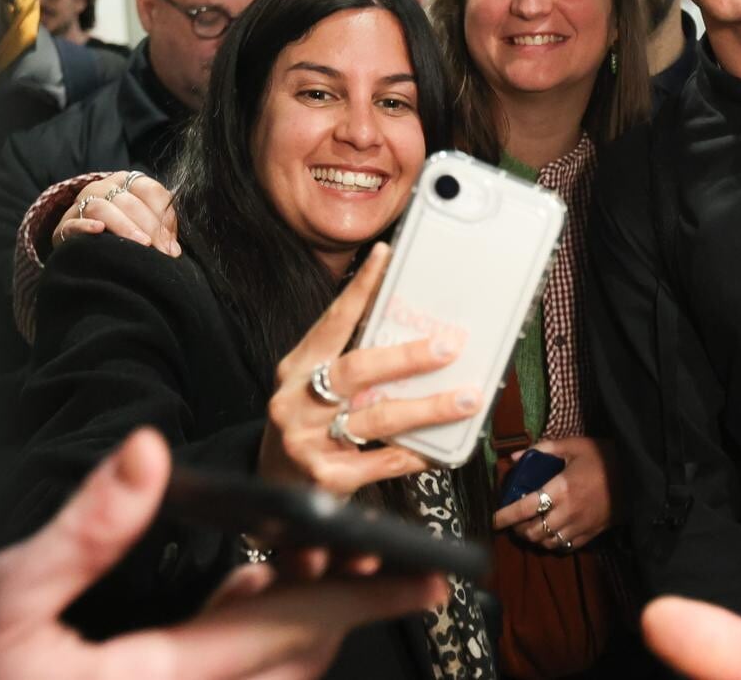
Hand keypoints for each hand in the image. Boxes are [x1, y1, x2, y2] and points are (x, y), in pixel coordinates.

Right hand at [0, 427, 447, 679]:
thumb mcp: (4, 601)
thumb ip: (86, 531)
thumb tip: (149, 454)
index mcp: (164, 679)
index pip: (289, 632)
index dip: (362, 599)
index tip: (424, 580)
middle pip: (298, 658)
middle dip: (350, 606)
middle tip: (391, 560)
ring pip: (274, 672)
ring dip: (307, 616)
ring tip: (328, 555)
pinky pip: (234, 674)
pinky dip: (260, 630)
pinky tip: (254, 584)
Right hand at [53, 170, 179, 254]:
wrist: (84, 243)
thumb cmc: (123, 231)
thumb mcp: (144, 224)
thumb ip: (160, 228)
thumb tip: (173, 249)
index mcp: (128, 182)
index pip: (151, 191)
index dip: (165, 216)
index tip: (173, 244)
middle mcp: (104, 186)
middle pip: (130, 202)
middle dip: (150, 228)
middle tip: (163, 252)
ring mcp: (82, 202)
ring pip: (103, 207)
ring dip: (125, 227)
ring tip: (142, 244)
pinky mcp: (65, 223)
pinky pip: (73, 221)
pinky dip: (86, 225)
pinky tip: (99, 230)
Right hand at [259, 243, 481, 496]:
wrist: (274, 484)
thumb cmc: (308, 424)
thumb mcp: (314, 386)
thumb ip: (351, 362)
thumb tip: (414, 331)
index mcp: (298, 368)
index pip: (332, 322)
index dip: (359, 289)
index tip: (386, 257)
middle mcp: (297, 400)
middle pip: (357, 369)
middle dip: (408, 357)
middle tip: (450, 347)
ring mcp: (307, 441)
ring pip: (378, 417)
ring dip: (428, 407)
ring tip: (466, 398)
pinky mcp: (325, 478)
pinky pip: (382, 462)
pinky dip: (415, 454)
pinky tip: (440, 449)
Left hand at [491, 436, 617, 550]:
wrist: (637, 474)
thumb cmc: (603, 456)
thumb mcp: (573, 446)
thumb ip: (543, 450)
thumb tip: (515, 457)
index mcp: (562, 488)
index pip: (525, 508)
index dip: (505, 516)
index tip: (492, 519)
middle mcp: (568, 512)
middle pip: (533, 531)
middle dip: (518, 529)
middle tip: (512, 520)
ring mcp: (580, 526)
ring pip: (547, 542)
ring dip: (533, 538)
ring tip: (528, 527)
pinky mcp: (591, 534)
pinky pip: (565, 547)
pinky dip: (552, 543)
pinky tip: (549, 533)